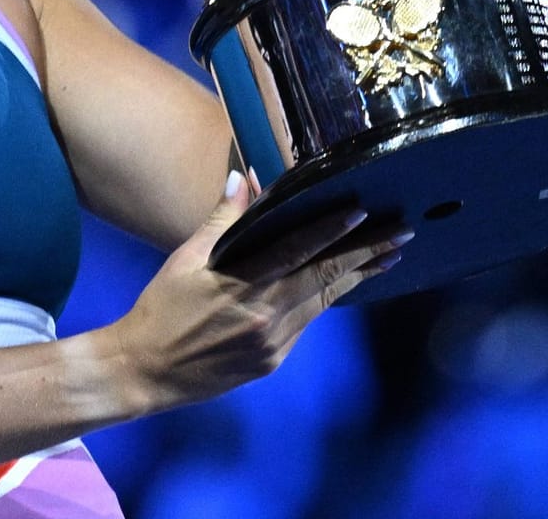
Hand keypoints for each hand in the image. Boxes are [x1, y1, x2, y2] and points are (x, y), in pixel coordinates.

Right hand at [108, 171, 409, 412]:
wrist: (145, 370)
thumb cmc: (161, 309)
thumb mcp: (185, 260)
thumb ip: (221, 220)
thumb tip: (246, 178)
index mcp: (242, 286)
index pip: (296, 252)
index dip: (332, 231)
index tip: (362, 212)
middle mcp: (265, 316)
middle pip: (325, 278)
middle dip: (367, 254)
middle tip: (402, 233)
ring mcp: (273, 344)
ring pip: (323, 302)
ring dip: (357, 277)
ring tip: (389, 256)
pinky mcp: (272, 361)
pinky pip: (307, 323)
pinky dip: (327, 299)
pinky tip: (345, 283)